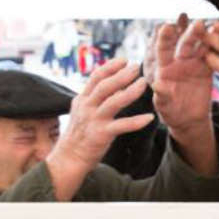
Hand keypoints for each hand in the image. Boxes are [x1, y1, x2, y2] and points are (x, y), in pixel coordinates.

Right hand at [44, 58, 154, 198]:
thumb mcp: (81, 111)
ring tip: (143, 83)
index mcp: (82, 100)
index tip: (124, 60)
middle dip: (122, 74)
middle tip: (136, 67)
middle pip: (105, 86)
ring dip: (130, 91)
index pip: (95, 77)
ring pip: (114, 101)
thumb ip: (92, 98)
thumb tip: (110, 85)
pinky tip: (149, 118)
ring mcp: (94, 120)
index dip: (110, 67)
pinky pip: (122, 126)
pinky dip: (136, 121)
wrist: (69, 158)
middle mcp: (87, 107)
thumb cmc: (79, 135)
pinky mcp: (101, 134)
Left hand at [152, 14, 215, 132]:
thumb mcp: (164, 106)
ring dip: (207, 35)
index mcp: (164, 68)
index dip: (165, 38)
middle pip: (184, 44)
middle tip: (198, 24)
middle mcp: (178, 62)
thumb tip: (157, 85)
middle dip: (191, 33)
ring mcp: (193, 64)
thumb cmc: (171, 112)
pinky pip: (213, 55)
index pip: (163, 49)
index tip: (167, 26)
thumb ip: (161, 95)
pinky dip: (218, 45)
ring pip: (200, 46)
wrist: (188, 120)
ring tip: (216, 25)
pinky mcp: (207, 69)